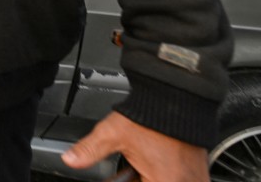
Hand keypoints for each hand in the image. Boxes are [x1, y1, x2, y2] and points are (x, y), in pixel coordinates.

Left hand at [62, 111, 207, 181]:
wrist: (180, 97)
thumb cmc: (153, 116)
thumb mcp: (113, 133)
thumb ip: (90, 150)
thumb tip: (70, 159)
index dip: (123, 179)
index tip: (121, 174)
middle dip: (135, 177)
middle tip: (130, 167)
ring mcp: (196, 180)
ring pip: (160, 181)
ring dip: (147, 175)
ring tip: (141, 162)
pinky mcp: (200, 174)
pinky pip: (177, 179)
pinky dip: (163, 174)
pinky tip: (155, 162)